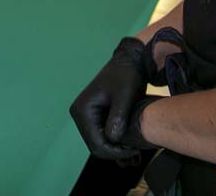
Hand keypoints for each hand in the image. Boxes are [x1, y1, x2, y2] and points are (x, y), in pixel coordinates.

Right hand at [70, 37, 155, 159]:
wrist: (128, 62)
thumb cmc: (126, 76)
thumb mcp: (125, 96)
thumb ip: (117, 117)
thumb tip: (112, 140)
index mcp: (82, 110)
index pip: (95, 143)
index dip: (114, 152)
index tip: (134, 151)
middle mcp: (79, 114)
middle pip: (95, 146)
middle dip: (114, 152)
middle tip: (136, 152)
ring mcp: (85, 116)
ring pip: (98, 143)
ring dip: (115, 149)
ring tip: (134, 148)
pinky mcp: (93, 116)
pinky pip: (101, 136)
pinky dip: (114, 142)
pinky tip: (128, 141)